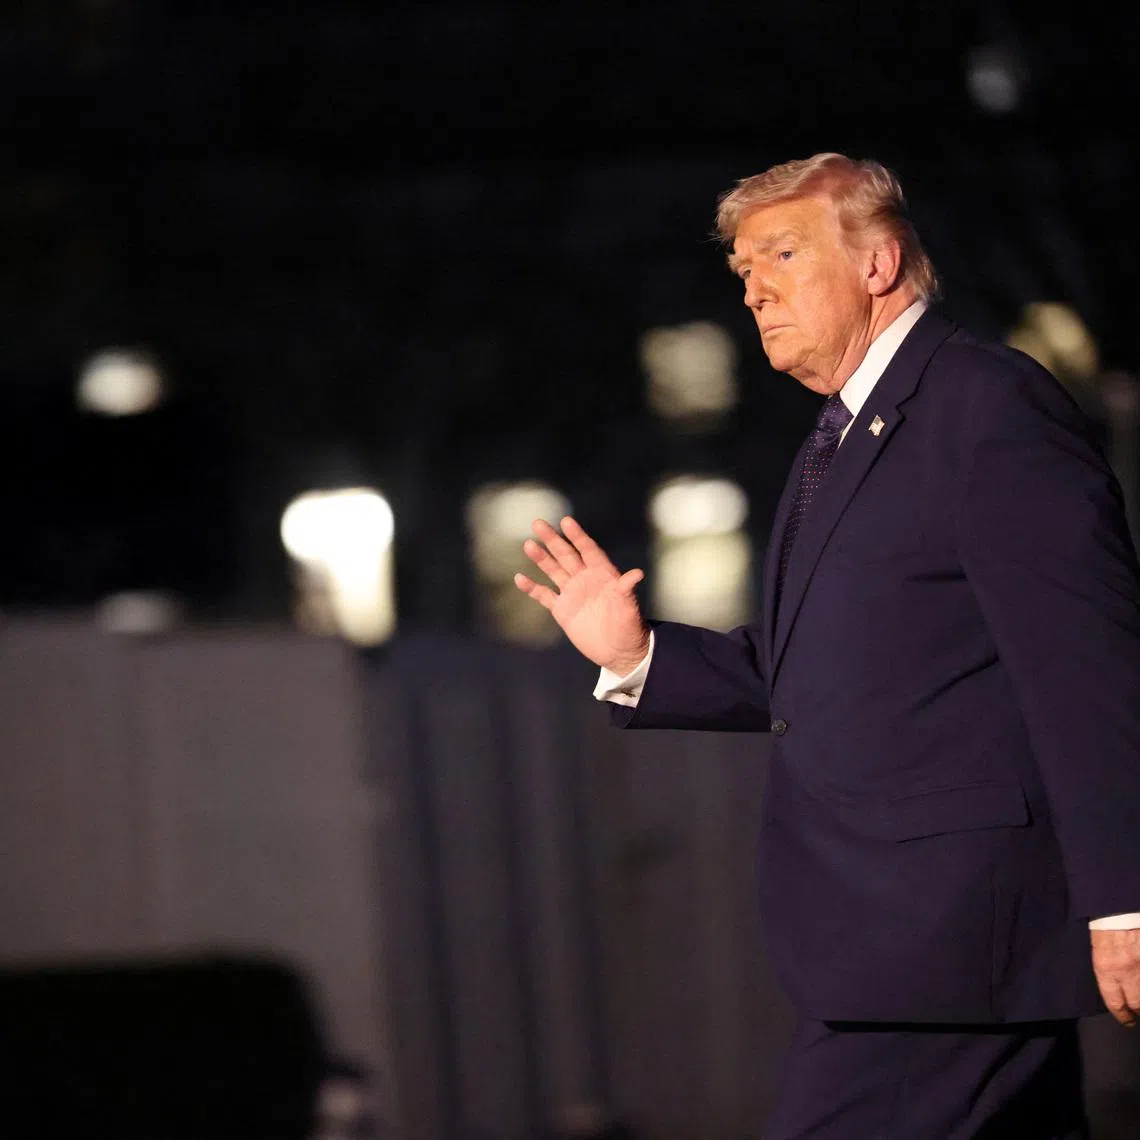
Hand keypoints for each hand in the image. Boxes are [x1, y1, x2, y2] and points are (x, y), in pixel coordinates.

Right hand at [514, 516, 649, 673]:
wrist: (619, 652)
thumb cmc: (629, 628)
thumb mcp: (629, 608)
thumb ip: (627, 590)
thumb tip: (637, 574)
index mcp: (603, 574)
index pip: (588, 550)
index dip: (578, 536)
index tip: (566, 521)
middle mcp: (586, 579)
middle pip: (566, 555)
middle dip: (552, 540)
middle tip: (538, 523)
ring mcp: (572, 593)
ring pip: (553, 571)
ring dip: (541, 558)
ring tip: (528, 544)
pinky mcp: (562, 610)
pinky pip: (544, 595)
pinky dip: (532, 588)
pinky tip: (519, 578)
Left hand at [1091, 928, 1139, 1026]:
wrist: (1119, 906)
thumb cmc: (1104, 925)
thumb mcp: (1097, 949)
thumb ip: (1106, 970)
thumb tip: (1115, 989)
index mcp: (1106, 968)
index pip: (1115, 1003)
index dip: (1122, 1015)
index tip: (1125, 1020)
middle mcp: (1128, 970)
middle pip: (1137, 1004)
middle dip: (1137, 1010)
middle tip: (1136, 1010)